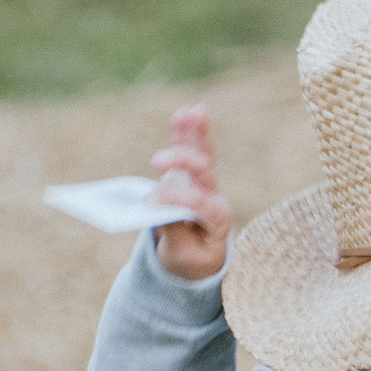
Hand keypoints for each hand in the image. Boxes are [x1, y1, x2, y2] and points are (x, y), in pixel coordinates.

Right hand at [152, 105, 229, 280]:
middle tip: (155, 162)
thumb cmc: (191, 259)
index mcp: (218, 220)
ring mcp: (203, 183)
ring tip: (190, 112)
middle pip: (204, 172)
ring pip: (202, 153)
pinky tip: (188, 112)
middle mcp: (214, 196)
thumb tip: (156, 205)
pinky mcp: (191, 175)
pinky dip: (187, 132)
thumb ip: (172, 231)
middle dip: (182, 162)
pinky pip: (191, 149)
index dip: (177, 198)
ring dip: (194, 132)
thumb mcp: (181, 257)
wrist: (199, 258)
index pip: (200, 204)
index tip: (152, 200)